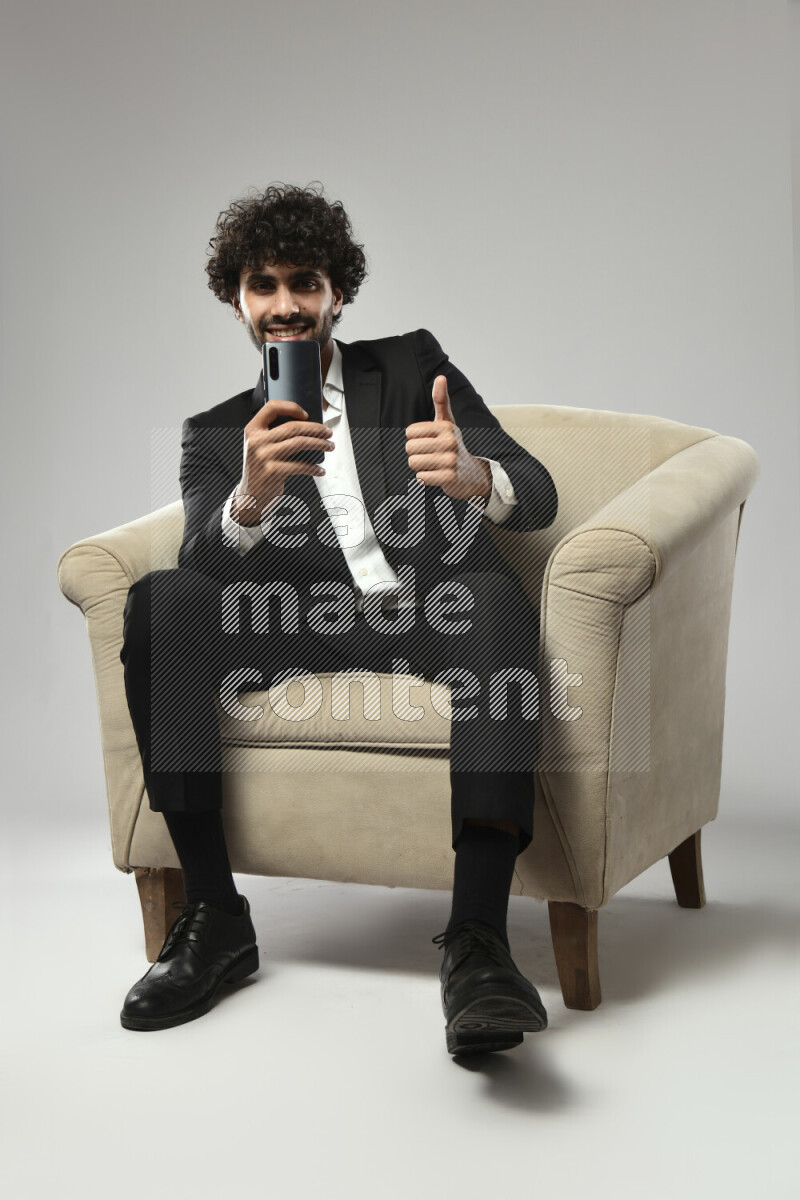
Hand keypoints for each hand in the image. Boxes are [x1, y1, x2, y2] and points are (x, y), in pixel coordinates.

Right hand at [232, 400, 334, 525]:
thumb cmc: (260, 468)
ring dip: (319, 444)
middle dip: (315, 428)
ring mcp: (264, 456)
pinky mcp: (273, 472)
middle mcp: (256, 441)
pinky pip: (300, 465)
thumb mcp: (259, 446)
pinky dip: (314, 467)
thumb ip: (273, 433)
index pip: (271, 407)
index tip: (306, 414)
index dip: (291, 407)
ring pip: (299, 443)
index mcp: (252, 430)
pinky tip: (320, 469)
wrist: (250, 494)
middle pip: (292, 427)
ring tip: (329, 446)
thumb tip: (306, 424)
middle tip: (328, 432)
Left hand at [404, 375, 491, 502]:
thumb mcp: (447, 421)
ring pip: (413, 463)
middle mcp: (450, 441)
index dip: (415, 439)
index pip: (409, 432)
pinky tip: (437, 475)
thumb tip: (441, 377)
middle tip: (432, 455)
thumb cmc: (453, 444)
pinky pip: (421, 477)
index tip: (430, 441)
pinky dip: (425, 478)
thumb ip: (441, 400)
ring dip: (420, 466)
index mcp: (446, 426)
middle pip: (409, 448)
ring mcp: (451, 460)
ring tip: (434, 465)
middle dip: (416, 454)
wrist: (471, 473)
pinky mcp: (450, 478)